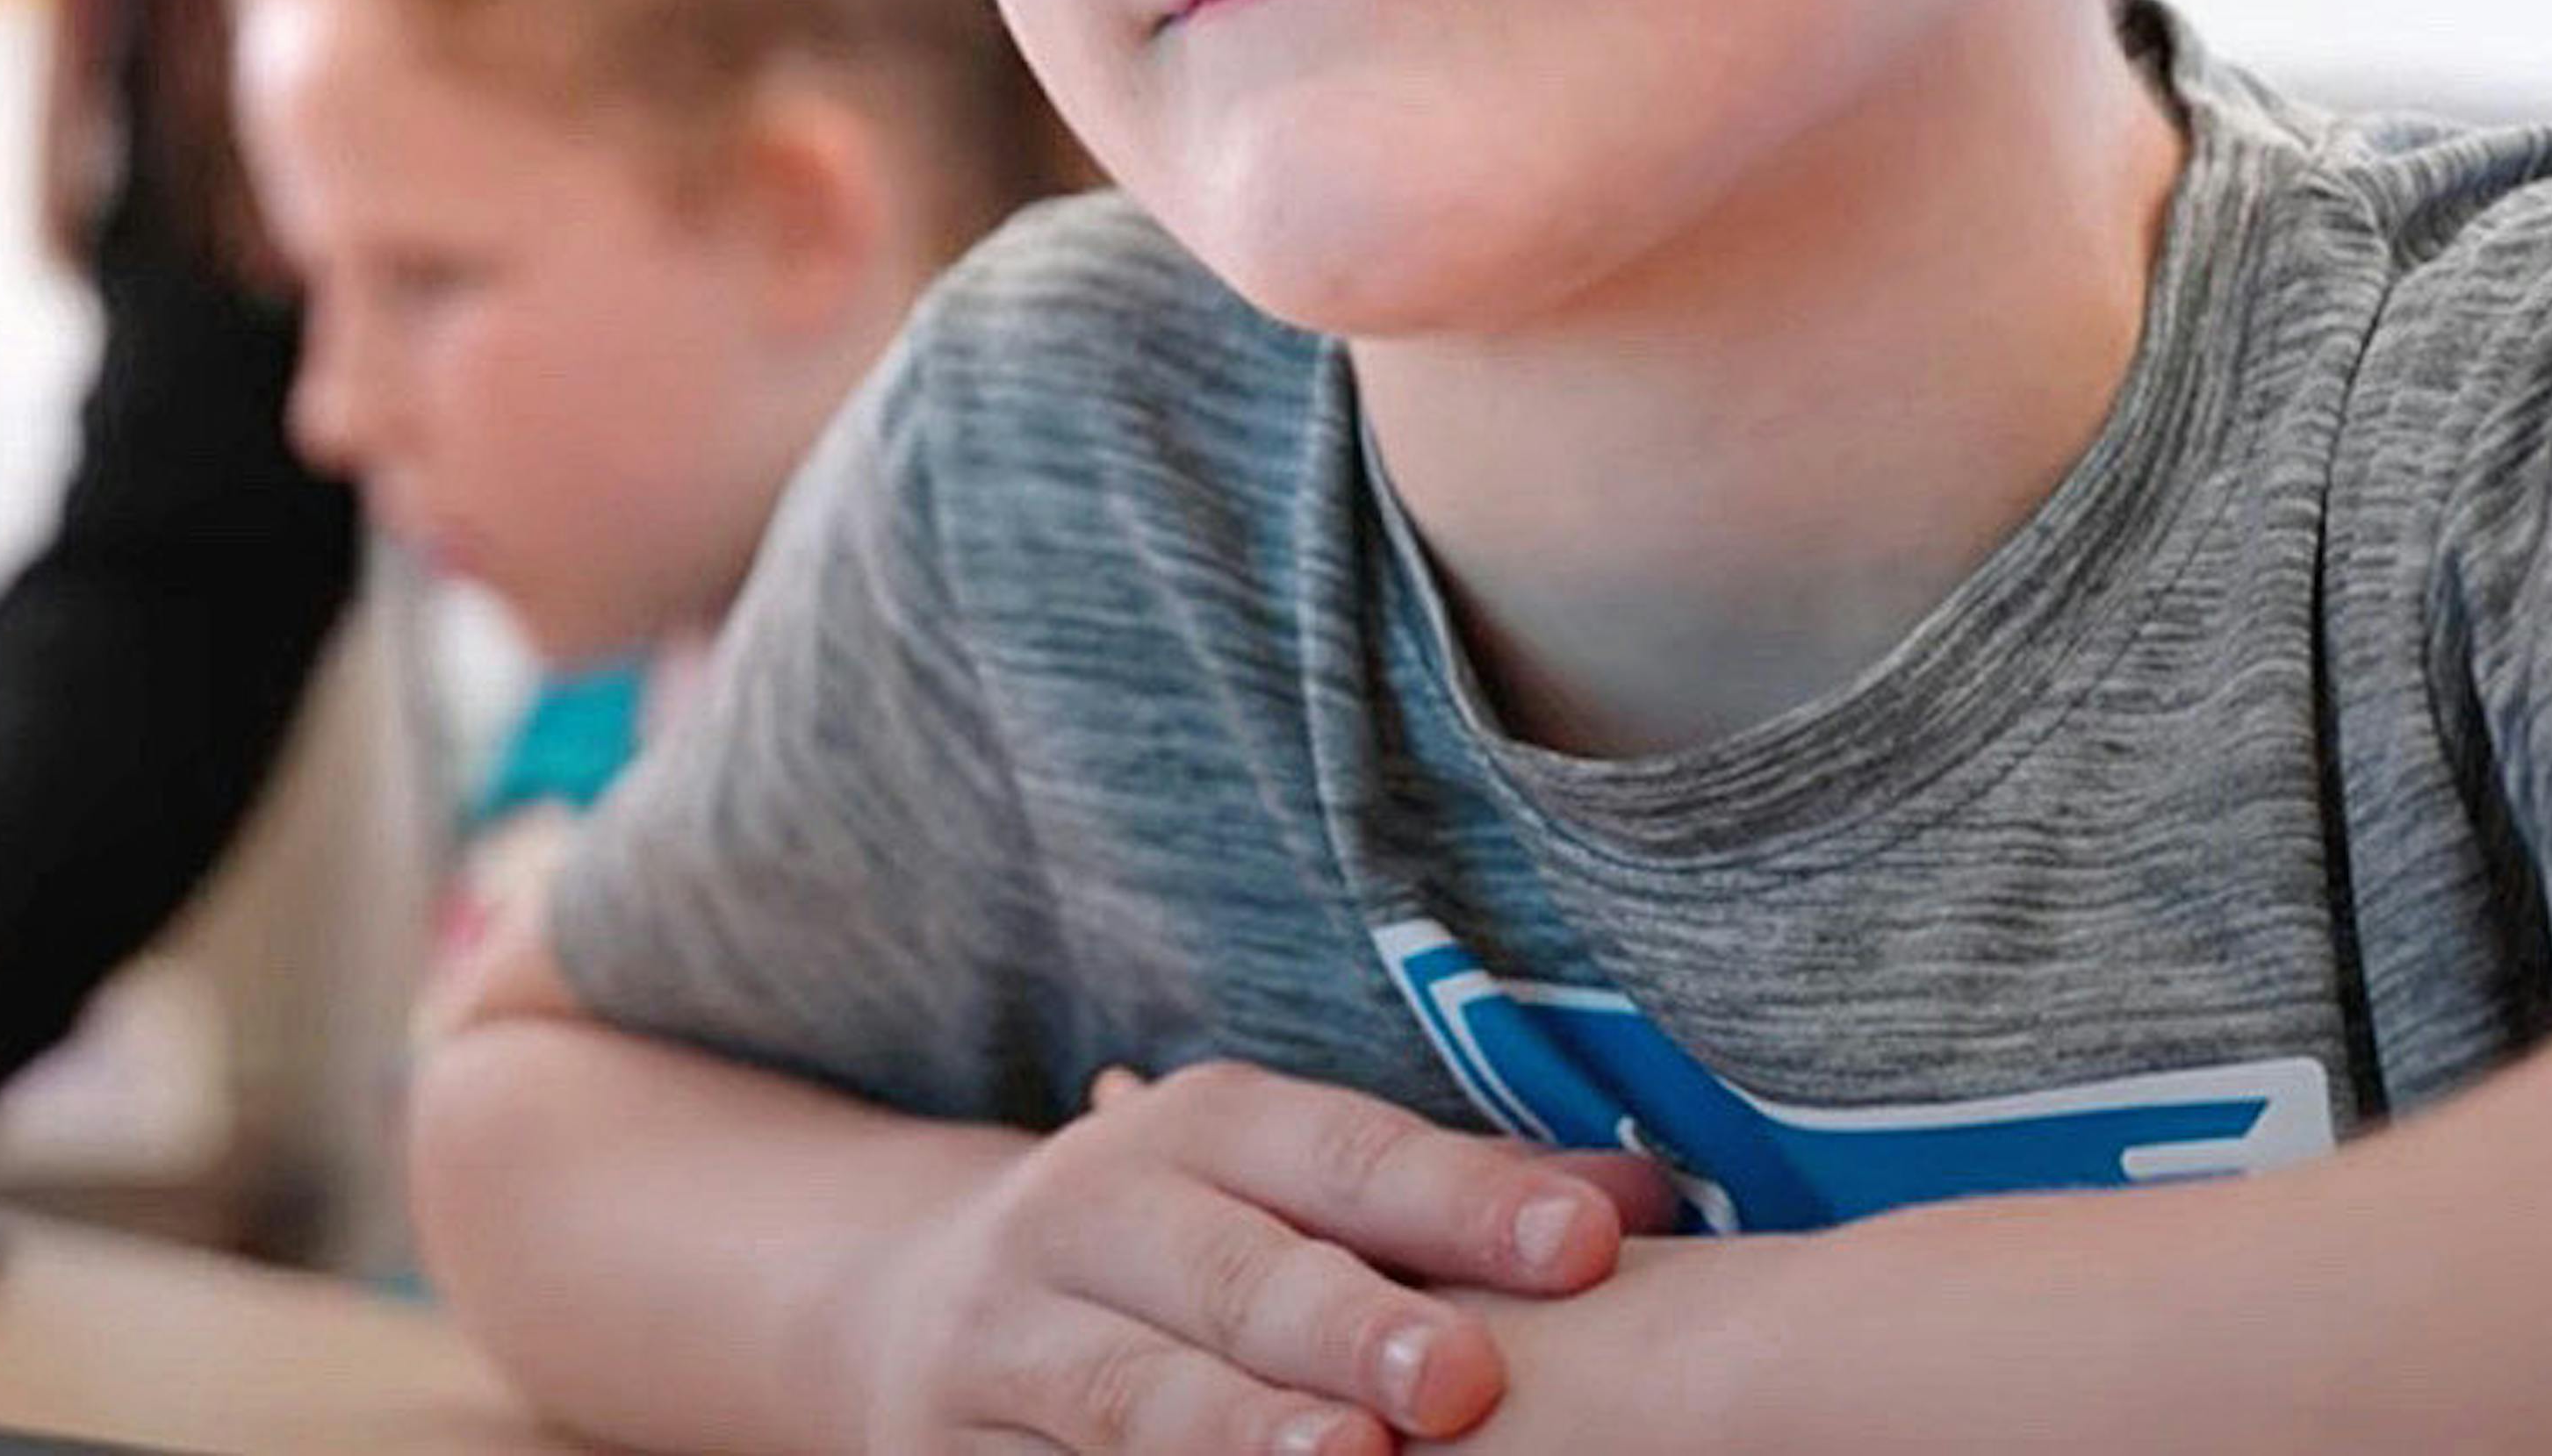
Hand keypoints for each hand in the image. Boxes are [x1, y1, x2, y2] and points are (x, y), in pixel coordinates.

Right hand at [855, 1058, 1672, 1455]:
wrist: (907, 1305)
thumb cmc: (1176, 1240)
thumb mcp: (1286, 1183)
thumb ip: (1449, 1197)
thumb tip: (1644, 1200)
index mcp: (1197, 1127)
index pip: (1346, 1152)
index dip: (1465, 1198)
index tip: (1588, 1246)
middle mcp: (1092, 1212)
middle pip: (1235, 1272)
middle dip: (1353, 1325)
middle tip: (1471, 1378)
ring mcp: (1009, 1340)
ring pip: (1133, 1394)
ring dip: (1242, 1434)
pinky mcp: (955, 1454)